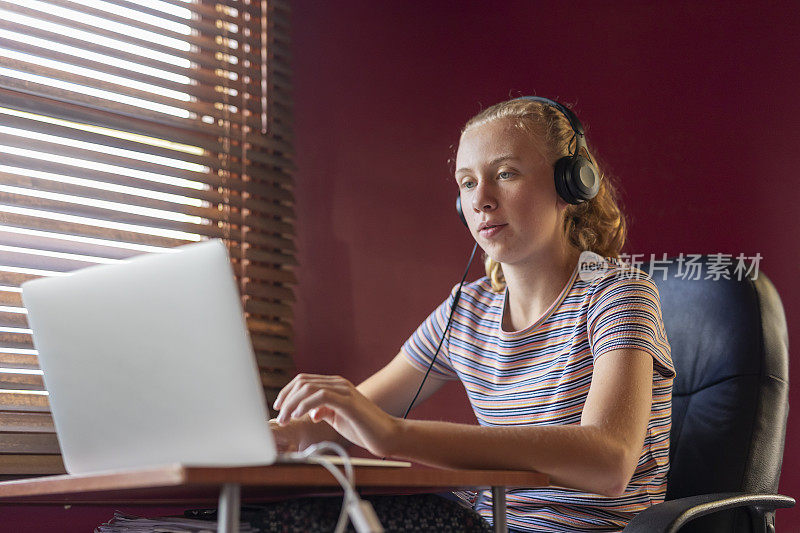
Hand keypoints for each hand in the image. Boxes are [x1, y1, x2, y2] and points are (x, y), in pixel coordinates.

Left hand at [273, 374, 401, 456]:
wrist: (387, 436)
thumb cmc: (364, 428)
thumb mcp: (338, 418)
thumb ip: (324, 411)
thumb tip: (308, 411)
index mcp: (336, 386)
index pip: (304, 380)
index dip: (287, 392)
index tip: (279, 407)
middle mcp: (339, 383)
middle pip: (303, 382)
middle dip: (286, 398)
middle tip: (279, 416)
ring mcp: (344, 391)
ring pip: (308, 388)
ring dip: (292, 403)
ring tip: (286, 418)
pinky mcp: (348, 402)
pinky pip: (320, 396)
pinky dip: (305, 405)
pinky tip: (299, 416)